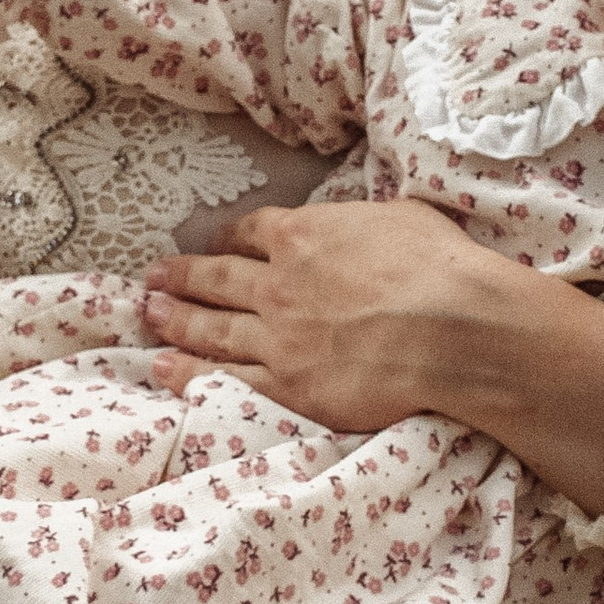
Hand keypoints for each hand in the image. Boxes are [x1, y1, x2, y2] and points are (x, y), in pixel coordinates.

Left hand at [140, 197, 603, 513]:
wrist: (453, 331)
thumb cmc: (440, 268)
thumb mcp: (401, 218)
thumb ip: (364, 224)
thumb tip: (363, 225)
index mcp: (305, 235)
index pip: (252, 231)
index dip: (228, 236)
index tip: (212, 241)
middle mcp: (279, 283)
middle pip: (217, 278)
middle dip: (183, 276)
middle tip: (153, 277)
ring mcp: (278, 337)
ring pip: (213, 328)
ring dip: (177, 321)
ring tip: (150, 316)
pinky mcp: (289, 385)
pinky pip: (227, 379)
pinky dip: (189, 372)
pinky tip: (163, 368)